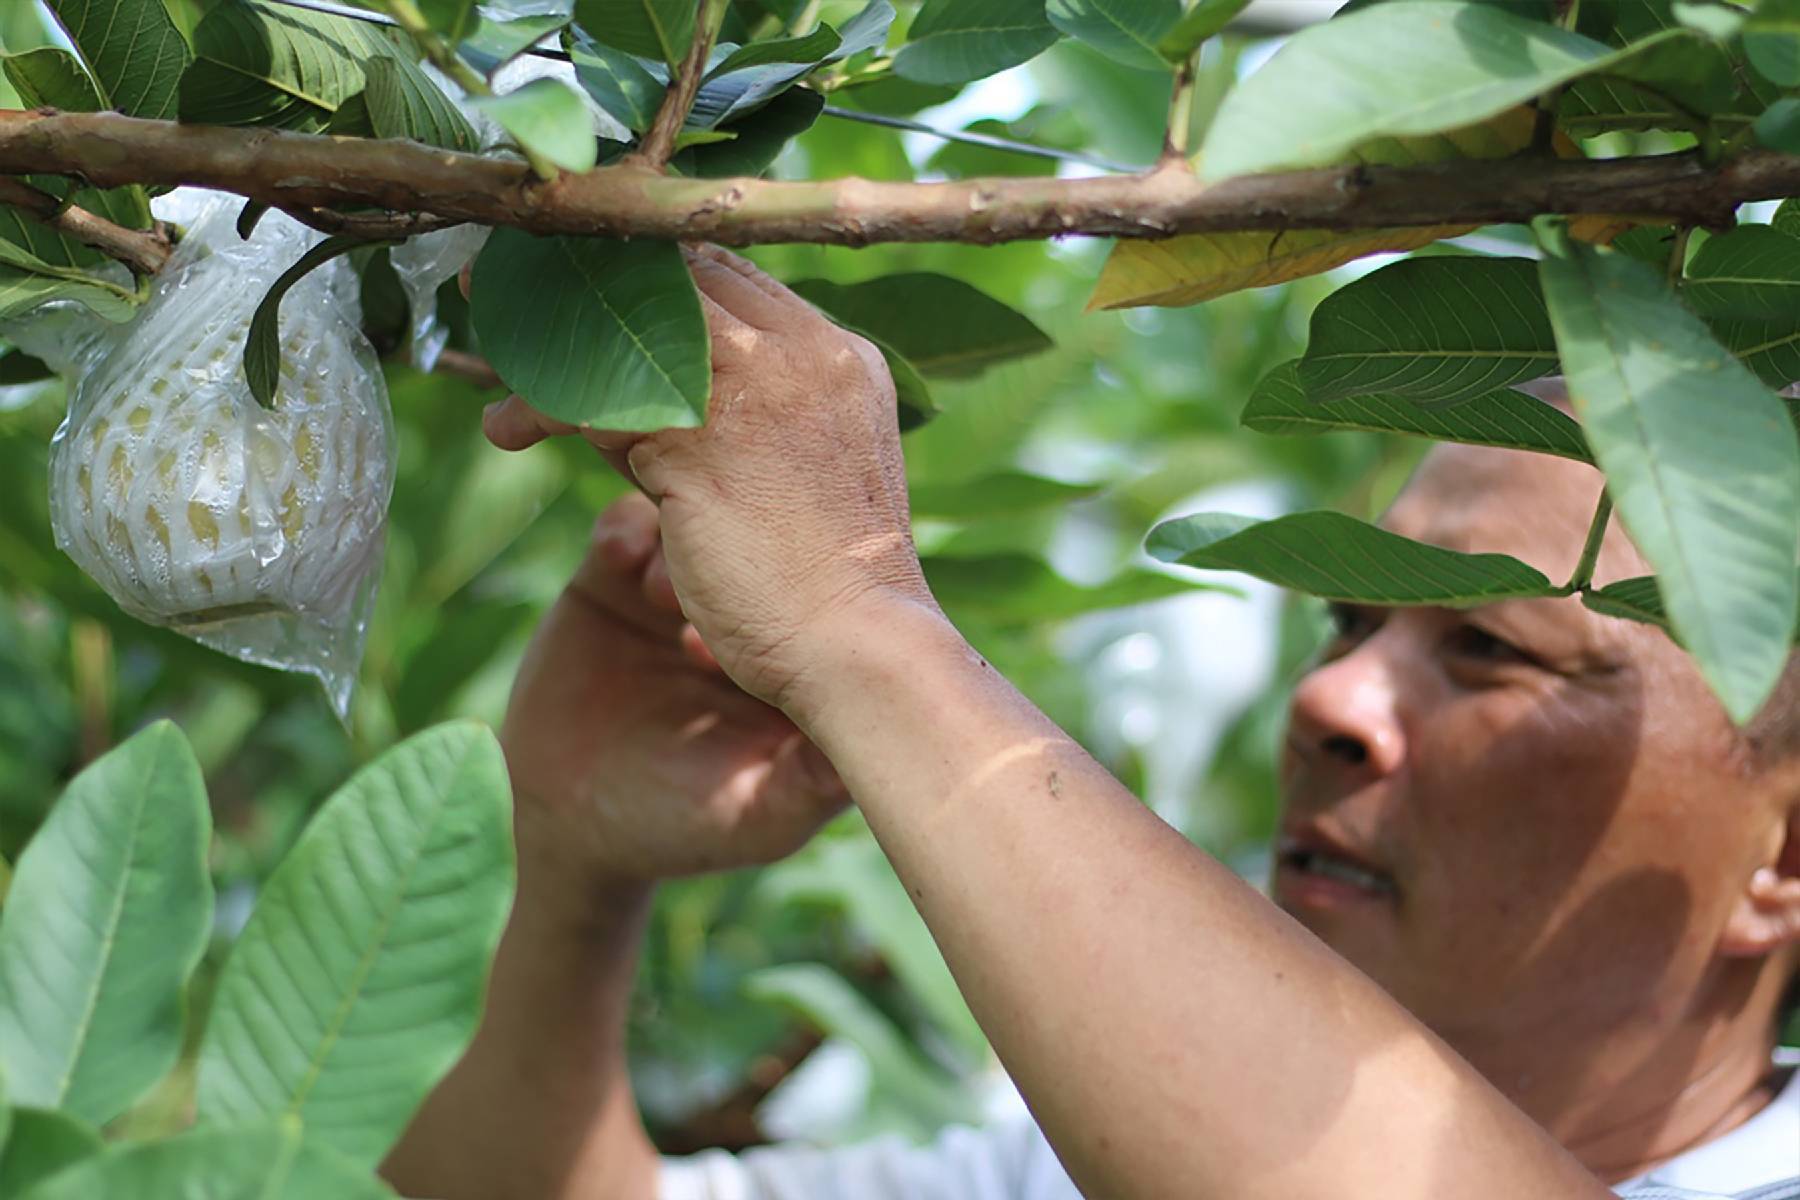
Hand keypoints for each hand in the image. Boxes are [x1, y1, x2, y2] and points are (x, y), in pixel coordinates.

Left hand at [483, 246, 936, 717]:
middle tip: (517, 298)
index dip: (649, 279)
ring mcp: (754, 393)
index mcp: (842, 357)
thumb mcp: (808, 468)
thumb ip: (752, 413)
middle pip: (675, 278)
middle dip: (590, 282)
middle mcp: (802, 355)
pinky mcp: (696, 445)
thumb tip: (649, 394)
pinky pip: (591, 399)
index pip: (729, 276)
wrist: (859, 648)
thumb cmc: (828, 580)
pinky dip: (537, 408)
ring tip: (506, 386)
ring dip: (550, 347)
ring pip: (625, 330)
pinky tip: (508, 430)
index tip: (589, 289)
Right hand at [501, 492, 847, 886]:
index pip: (824, 600)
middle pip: (767, 545)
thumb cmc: (685, 828)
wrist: (571, 821)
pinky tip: (618, 560)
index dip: (807, 598)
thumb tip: (895, 747)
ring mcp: (682, 586)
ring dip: (686, 540)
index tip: (774, 629)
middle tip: (710, 602)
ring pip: (700, 523)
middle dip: (747, 554)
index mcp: (796, 655)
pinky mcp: (614, 576)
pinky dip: (628, 529)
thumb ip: (816, 783)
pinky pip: (629, 523)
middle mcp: (748, 610)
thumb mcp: (761, 818)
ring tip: (661, 593)